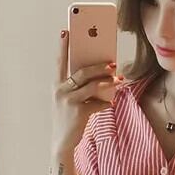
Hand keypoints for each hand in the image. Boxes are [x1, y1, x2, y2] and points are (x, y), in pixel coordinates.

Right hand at [51, 29, 122, 152]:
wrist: (62, 142)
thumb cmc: (68, 119)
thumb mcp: (70, 101)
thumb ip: (80, 89)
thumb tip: (102, 78)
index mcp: (56, 85)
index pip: (59, 62)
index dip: (63, 47)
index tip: (66, 31)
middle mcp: (60, 91)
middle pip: (82, 72)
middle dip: (98, 66)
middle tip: (112, 63)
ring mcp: (68, 101)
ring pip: (92, 85)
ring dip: (107, 82)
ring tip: (118, 79)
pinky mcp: (78, 112)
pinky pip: (97, 103)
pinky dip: (105, 103)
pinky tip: (109, 103)